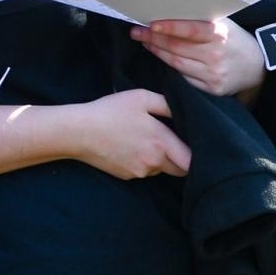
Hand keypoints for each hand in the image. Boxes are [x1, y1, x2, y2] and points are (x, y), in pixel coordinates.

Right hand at [71, 89, 189, 179]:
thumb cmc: (110, 111)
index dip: (197, 156)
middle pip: (180, 170)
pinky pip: (144, 172)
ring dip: (161, 160)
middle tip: (174, 143)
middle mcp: (154, 161)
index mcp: (161, 142)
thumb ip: (167, 104)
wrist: (78, 132)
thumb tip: (185, 111)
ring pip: (161, 170)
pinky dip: (144, 163)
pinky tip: (130, 147)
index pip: (191, 161)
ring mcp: (140, 172)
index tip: (194, 145)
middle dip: (181, 159)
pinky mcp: (127, 176)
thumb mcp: (141, 97)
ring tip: (145, 140)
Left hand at [131, 18, 264, 97]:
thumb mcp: (225, 25)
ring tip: (145, 42)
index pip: (190, 30)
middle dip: (153, 39)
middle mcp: (216, 55)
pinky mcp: (212, 90)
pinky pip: (184, 78)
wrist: (259, 68)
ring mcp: (213, 75)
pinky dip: (170, 68)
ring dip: (158, 52)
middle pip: (177, 47)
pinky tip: (162, 58)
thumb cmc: (236, 40)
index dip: (169, 27)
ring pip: (176, 63)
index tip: (150, 24)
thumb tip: (171, 9)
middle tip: (136, 31)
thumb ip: (202, 19)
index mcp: (220, 34)